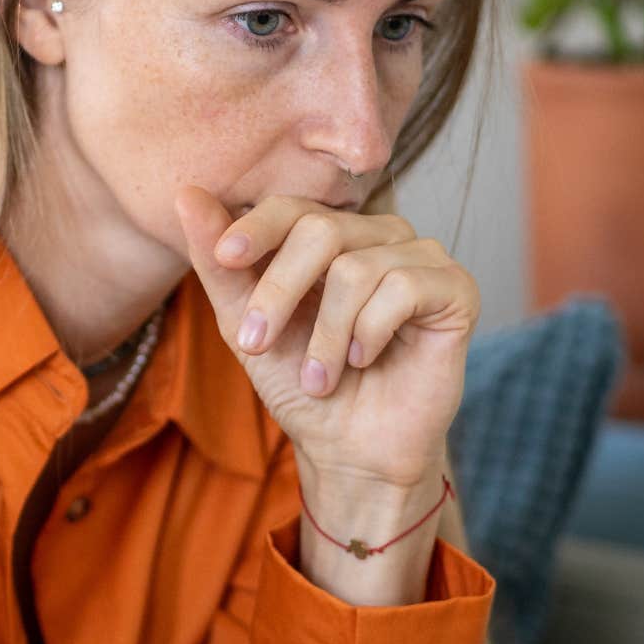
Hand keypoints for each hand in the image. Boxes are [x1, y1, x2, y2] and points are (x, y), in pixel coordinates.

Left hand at [172, 185, 477, 489]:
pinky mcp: (456, 289)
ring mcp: (421, 258)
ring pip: (357, 268)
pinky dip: (370, 333)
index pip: (292, 207)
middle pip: (320, 230)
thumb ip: (219, 265)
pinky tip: (366, 360)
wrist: (350, 451)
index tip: (225, 257)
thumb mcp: (246, 325)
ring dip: (325, 335)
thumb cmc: (300, 385)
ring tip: (320, 377)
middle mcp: (378, 236)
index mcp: (330, 236)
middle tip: (257, 345)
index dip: (256, 227)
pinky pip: (403, 287)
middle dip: (279, 292)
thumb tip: (186, 193)